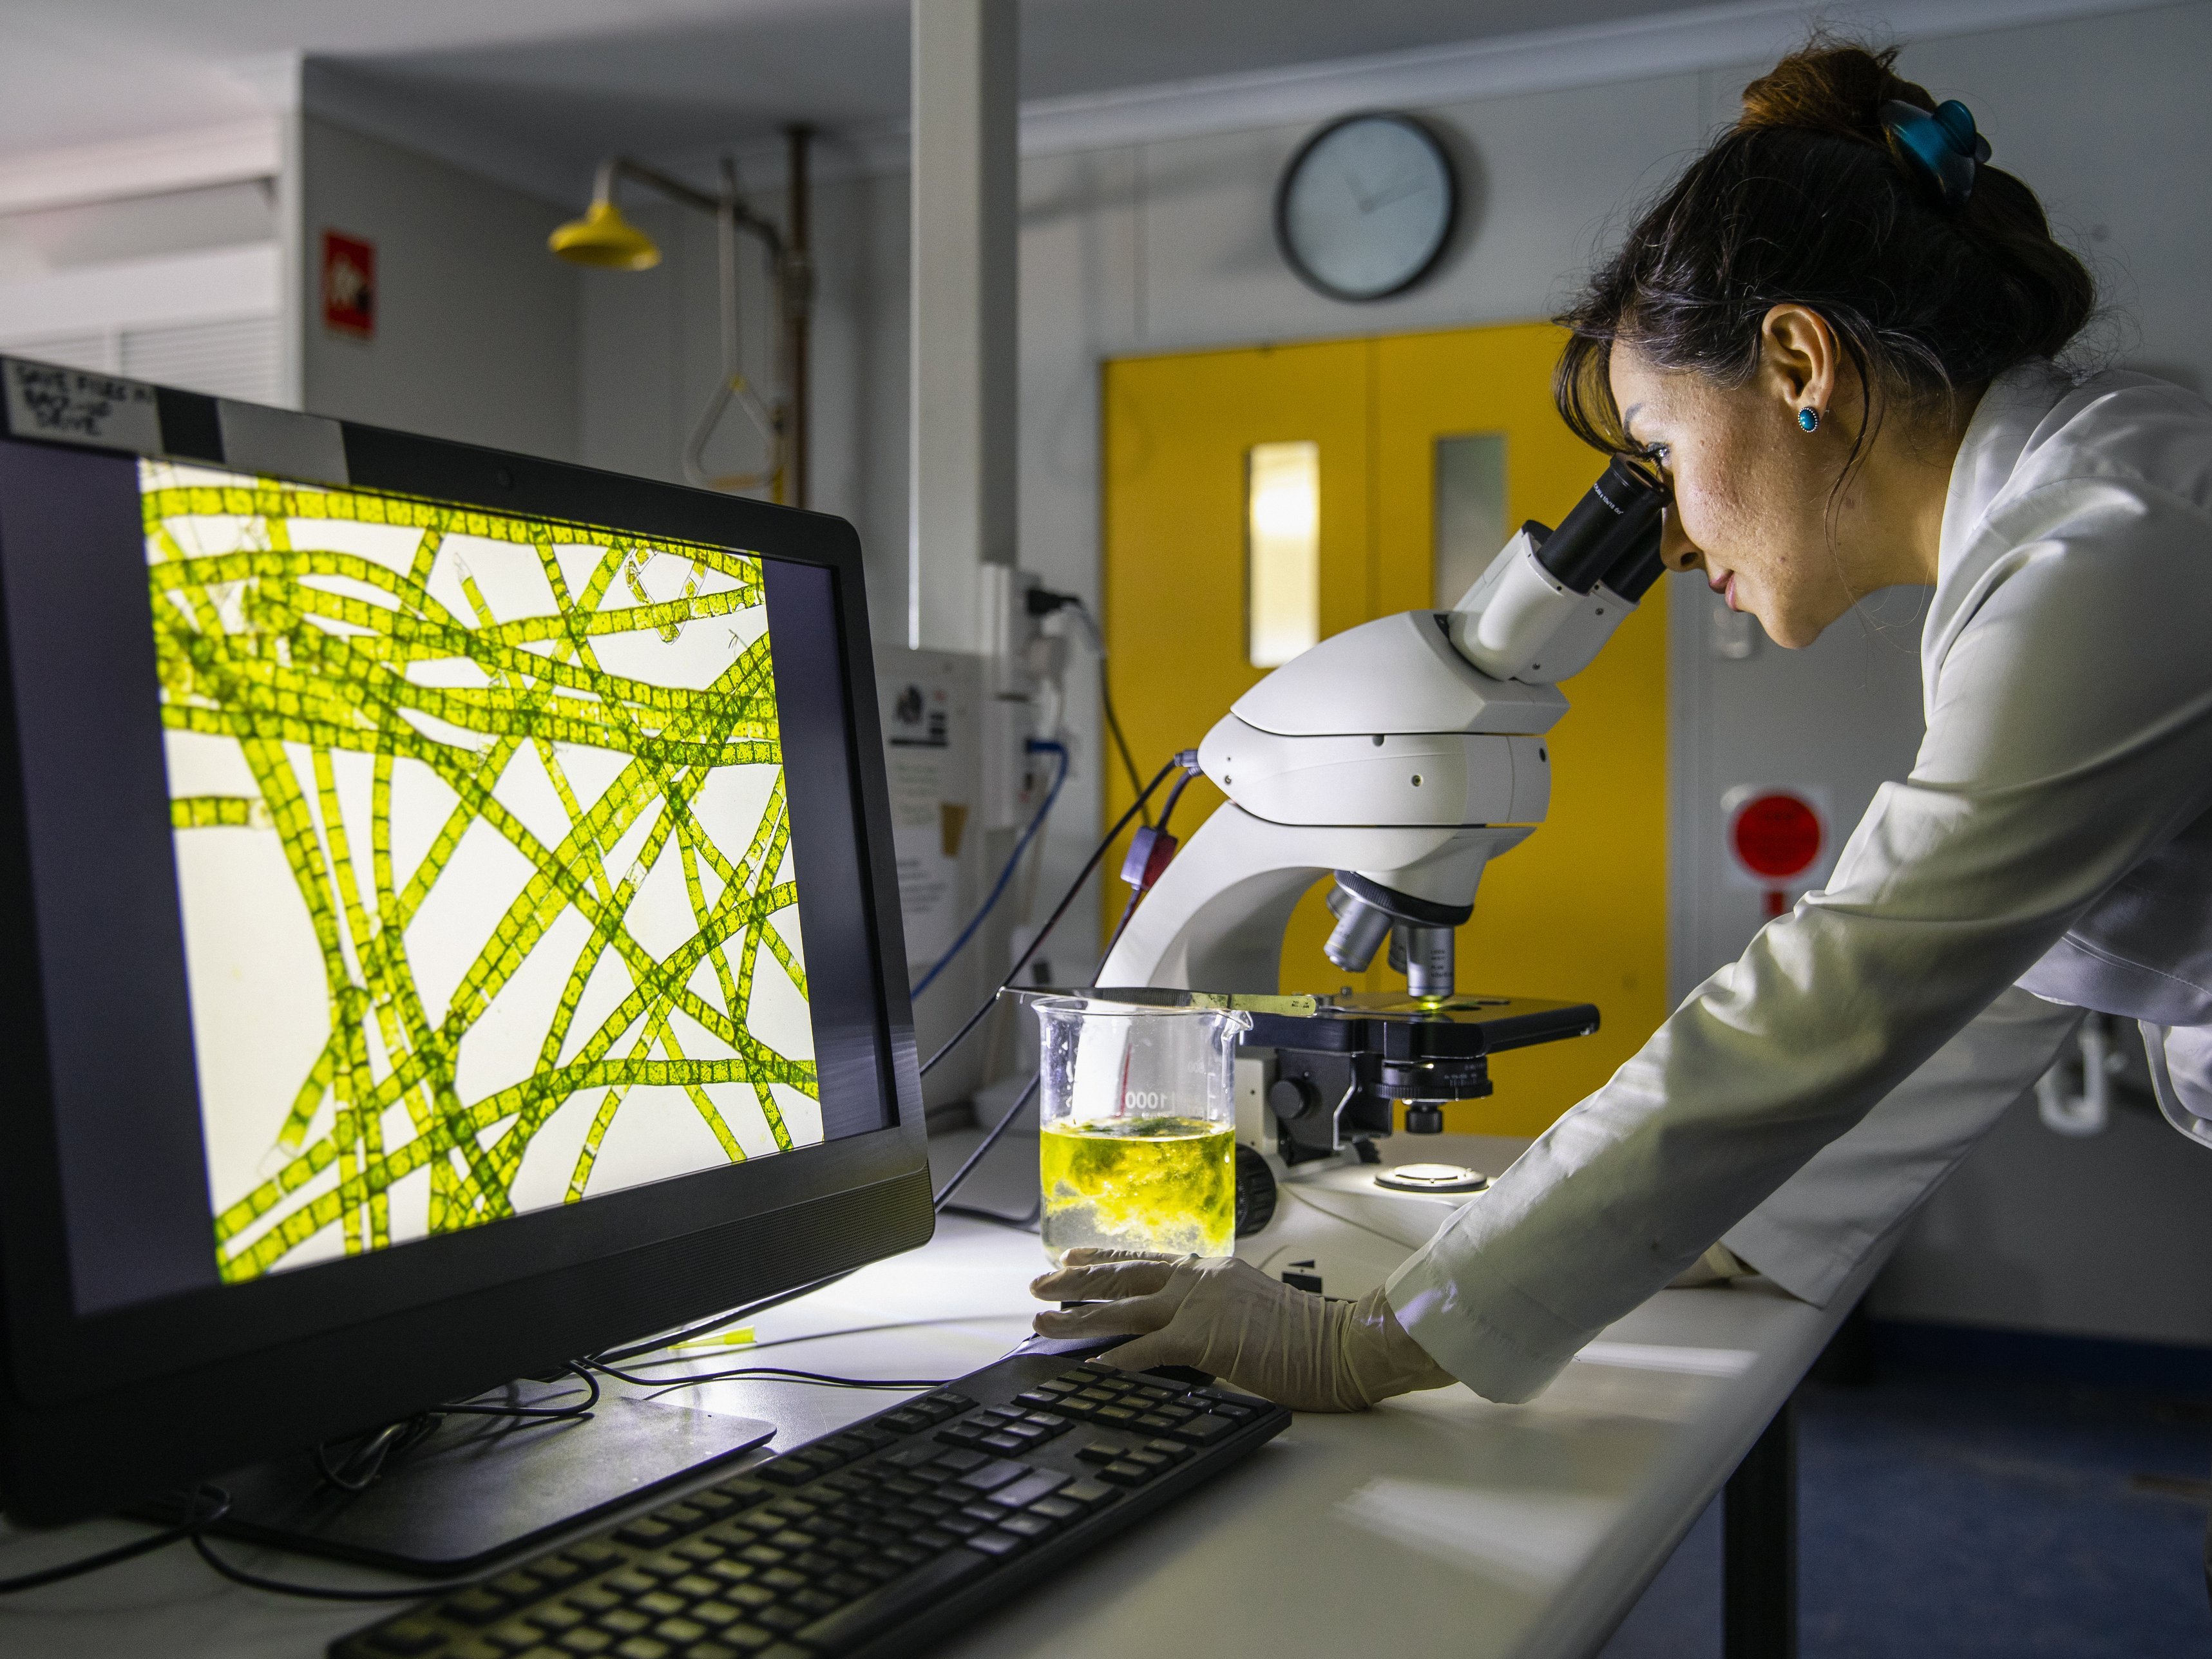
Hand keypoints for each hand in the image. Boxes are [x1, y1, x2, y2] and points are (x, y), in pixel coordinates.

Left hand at [1028, 1249, 1455, 1411]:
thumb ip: (1215, 1314)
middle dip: (1075, 1281)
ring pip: (1123, 1308)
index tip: (1072, 1259)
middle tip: (1037, 1285)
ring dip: (1077, 1317)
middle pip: (1124, 1275)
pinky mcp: (1205, 1338)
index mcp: (1212, 1271)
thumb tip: (1182, 1333)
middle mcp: (1200, 1279)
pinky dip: (1113, 1359)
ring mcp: (1200, 1306)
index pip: (1147, 1260)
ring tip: (1041, 1323)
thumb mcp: (1251, 1313)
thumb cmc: (1308, 1337)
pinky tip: (1086, 1367)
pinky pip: (1145, 1349)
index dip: (1105, 1260)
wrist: (1344, 1343)